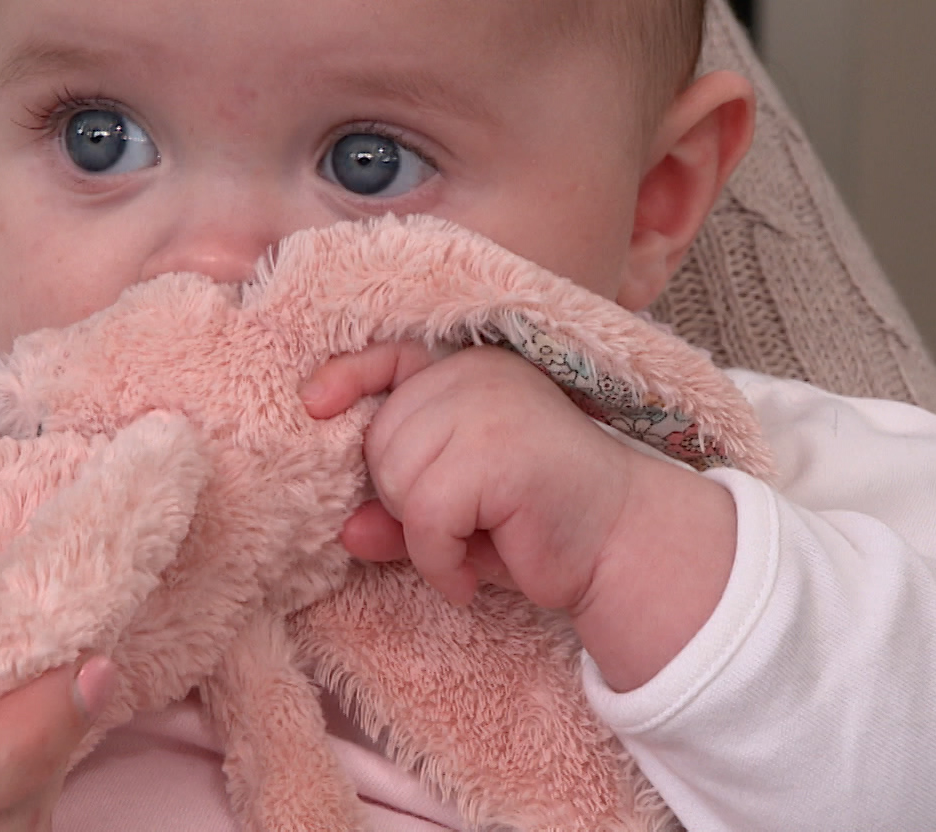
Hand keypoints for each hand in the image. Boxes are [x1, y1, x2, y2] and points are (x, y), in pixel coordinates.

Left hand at [303, 342, 736, 690]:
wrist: (621, 548)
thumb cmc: (535, 524)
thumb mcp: (454, 514)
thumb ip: (397, 511)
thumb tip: (344, 532)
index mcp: (469, 369)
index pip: (389, 355)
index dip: (348, 377)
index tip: (314, 404)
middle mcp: (478, 375)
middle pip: (380, 441)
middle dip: (402, 500)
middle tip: (456, 530)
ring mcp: (491, 408)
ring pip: (397, 479)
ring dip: (422, 537)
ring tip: (467, 551)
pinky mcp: (500, 454)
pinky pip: (425, 516)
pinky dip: (437, 561)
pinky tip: (466, 580)